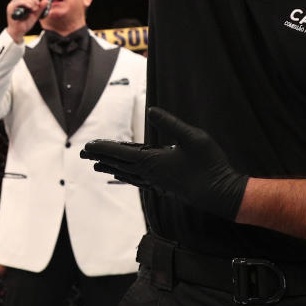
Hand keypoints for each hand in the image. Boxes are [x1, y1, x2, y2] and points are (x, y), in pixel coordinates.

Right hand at [5, 0, 50, 40]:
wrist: (18, 32)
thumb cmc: (25, 24)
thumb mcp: (35, 15)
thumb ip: (40, 8)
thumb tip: (46, 0)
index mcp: (21, 2)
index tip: (38, 4)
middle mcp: (16, 1)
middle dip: (34, 0)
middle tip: (36, 8)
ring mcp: (13, 4)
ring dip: (31, 2)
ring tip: (33, 10)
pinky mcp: (11, 8)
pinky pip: (19, 1)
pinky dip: (26, 3)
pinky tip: (30, 8)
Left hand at [80, 107, 247, 220]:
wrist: (222, 194)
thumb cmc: (210, 164)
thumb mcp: (193, 137)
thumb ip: (171, 124)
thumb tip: (151, 110)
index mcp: (153, 162)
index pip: (121, 154)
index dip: (103, 148)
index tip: (88, 146)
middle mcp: (151, 174)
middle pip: (119, 165)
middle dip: (101, 158)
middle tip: (83, 154)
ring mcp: (158, 182)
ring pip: (128, 174)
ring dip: (111, 168)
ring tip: (98, 166)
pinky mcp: (165, 187)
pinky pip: (139, 180)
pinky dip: (127, 176)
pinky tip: (126, 176)